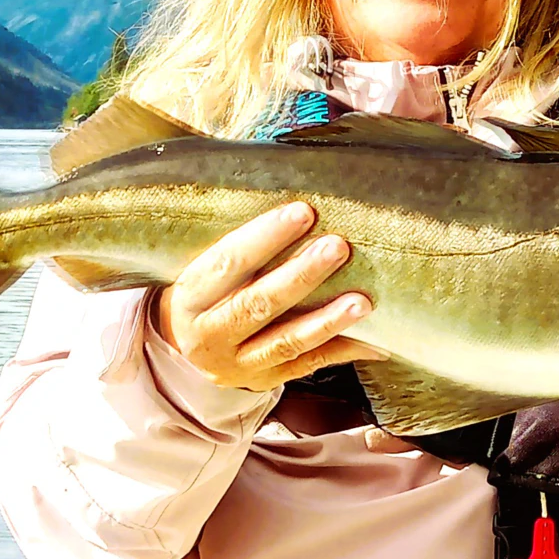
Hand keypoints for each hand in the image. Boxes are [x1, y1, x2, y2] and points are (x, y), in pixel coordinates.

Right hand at [153, 201, 386, 392]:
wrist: (181, 352)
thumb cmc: (204, 291)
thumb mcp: (200, 267)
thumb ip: (233, 239)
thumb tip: (282, 176)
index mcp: (189, 297)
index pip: (226, 263)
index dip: (264, 237)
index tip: (302, 211)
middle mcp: (208, 335)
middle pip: (256, 304)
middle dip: (300, 276)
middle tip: (339, 246)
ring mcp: (238, 364)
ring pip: (286, 342)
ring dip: (327, 320)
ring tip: (363, 301)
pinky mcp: (265, 382)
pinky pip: (308, 366)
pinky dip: (343, 352)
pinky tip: (376, 341)